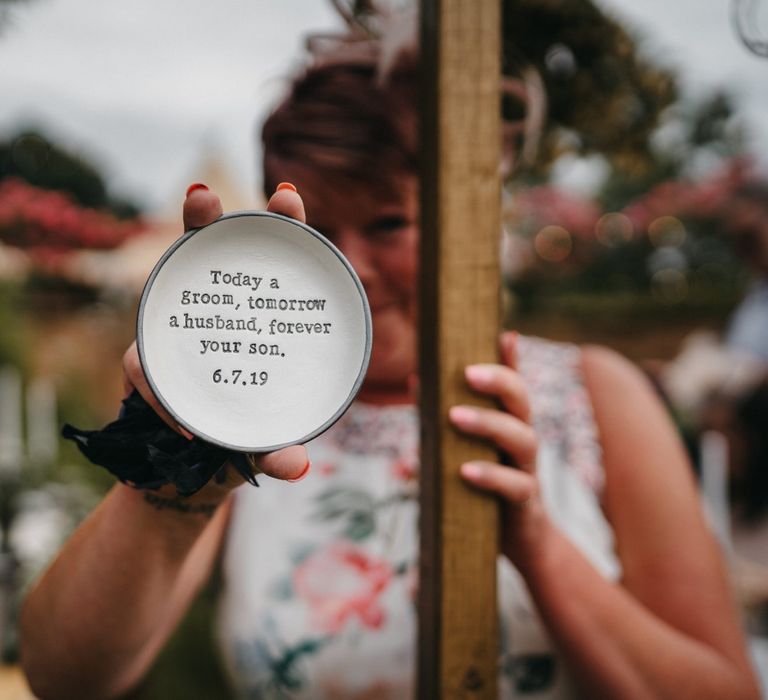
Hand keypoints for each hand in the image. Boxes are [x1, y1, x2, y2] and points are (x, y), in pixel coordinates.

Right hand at [121, 183, 309, 495]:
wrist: (195, 472)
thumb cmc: (242, 439)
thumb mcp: (266, 445)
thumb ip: (277, 453)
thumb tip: (298, 467)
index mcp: (255, 326)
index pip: (268, 268)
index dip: (280, 226)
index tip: (289, 194)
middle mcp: (214, 320)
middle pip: (204, 258)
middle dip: (202, 219)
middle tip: (203, 194)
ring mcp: (176, 338)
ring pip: (165, 296)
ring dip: (172, 279)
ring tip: (189, 256)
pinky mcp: (147, 367)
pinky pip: (141, 366)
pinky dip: (157, 389)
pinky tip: (181, 419)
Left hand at [450, 331, 548, 570]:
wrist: (520, 543)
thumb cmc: (484, 489)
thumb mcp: (463, 450)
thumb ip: (444, 419)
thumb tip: (416, 380)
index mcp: (508, 423)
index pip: (513, 384)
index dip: (511, 359)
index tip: (503, 333)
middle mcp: (522, 440)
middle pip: (522, 401)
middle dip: (499, 381)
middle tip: (468, 372)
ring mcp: (528, 470)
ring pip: (522, 438)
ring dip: (489, 423)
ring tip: (455, 416)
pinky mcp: (526, 502)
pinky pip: (515, 486)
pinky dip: (491, 476)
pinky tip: (465, 471)